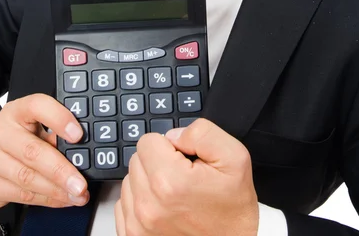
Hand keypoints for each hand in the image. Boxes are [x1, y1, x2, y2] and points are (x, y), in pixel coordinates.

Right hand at [0, 93, 88, 211]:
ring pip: (26, 179)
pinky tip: (60, 199)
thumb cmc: (12, 136)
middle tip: (80, 183)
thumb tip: (82, 150)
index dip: (59, 119)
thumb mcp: (30, 127)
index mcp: (15, 111)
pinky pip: (20, 196)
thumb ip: (52, 133)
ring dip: (56, 191)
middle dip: (61, 171)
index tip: (78, 134)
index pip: (37, 106)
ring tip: (76, 195)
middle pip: (32, 152)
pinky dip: (45, 200)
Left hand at [115, 118, 258, 235]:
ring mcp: (139, 225)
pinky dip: (141, 203)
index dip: (169, 146)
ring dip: (148, 183)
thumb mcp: (234, 157)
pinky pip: (124, 205)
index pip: (147, 141)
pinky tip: (163, 208)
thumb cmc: (233, 207)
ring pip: (129, 181)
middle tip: (183, 178)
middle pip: (137, 160)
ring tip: (175, 195)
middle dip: (158, 162)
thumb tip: (173, 135)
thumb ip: (202, 133)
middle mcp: (148, 206)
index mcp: (170, 181)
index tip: (184, 160)